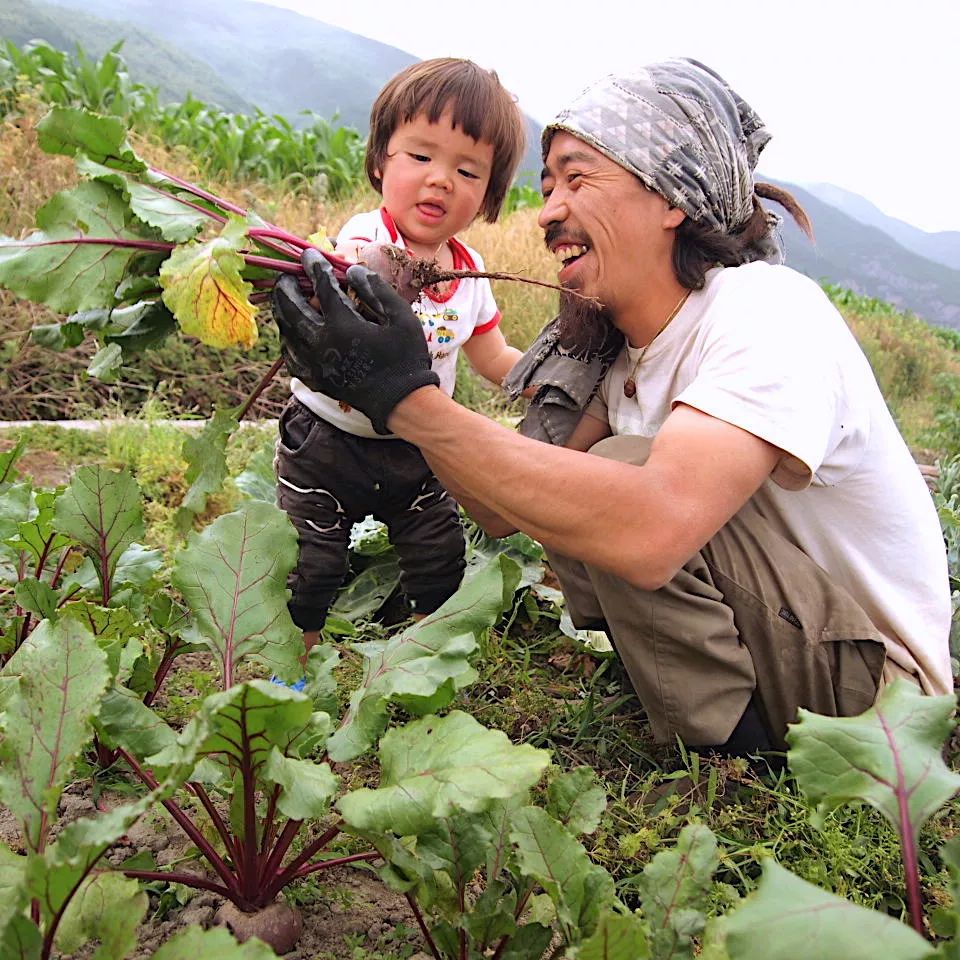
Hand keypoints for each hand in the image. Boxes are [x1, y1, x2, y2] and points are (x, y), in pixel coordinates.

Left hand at [272, 249, 438, 433]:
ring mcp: (314, 364)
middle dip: (286, 286)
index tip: (310, 254)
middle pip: (291, 307)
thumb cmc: (405, 357)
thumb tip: (353, 270)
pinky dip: (288, 340)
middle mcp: (321, 343)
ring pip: (286, 331)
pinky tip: (292, 333)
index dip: (314, 266)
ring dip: (283, 311)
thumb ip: (376, 289)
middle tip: (287, 276)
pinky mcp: (314, 379)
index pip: (321, 286)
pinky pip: (290, 356)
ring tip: (286, 300)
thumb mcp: (401, 317)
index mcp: (343, 325)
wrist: (401, 401)